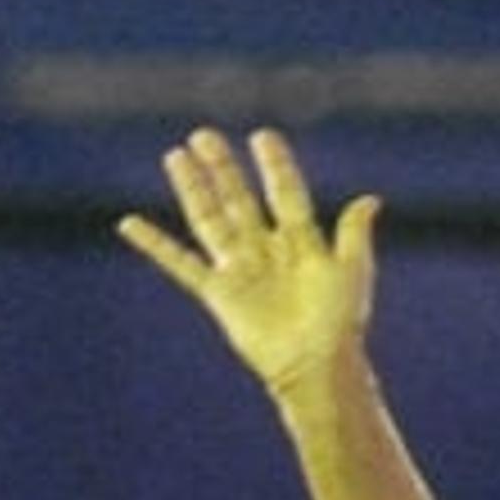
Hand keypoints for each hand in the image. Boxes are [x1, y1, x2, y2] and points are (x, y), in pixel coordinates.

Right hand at [117, 126, 379, 398]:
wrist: (316, 365)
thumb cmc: (339, 323)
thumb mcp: (351, 272)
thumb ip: (353, 234)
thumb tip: (370, 199)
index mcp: (300, 243)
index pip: (284, 195)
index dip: (275, 167)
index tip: (262, 136)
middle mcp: (266, 251)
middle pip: (239, 200)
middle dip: (222, 168)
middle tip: (204, 135)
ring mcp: (240, 270)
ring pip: (210, 220)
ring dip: (193, 189)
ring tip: (176, 156)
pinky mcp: (218, 293)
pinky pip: (180, 263)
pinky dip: (155, 244)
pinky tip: (129, 224)